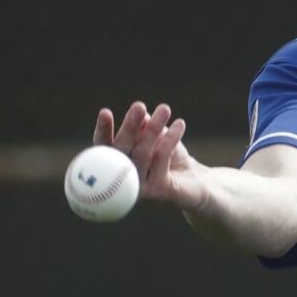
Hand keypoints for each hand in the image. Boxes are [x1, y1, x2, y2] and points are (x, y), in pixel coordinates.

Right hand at [95, 101, 209, 211]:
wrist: (193, 180)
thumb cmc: (168, 156)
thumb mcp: (157, 137)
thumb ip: (145, 128)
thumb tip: (141, 115)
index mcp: (115, 165)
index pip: (104, 147)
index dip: (103, 130)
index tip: (105, 112)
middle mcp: (122, 179)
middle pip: (122, 150)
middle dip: (129, 126)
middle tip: (138, 106)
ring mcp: (139, 188)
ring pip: (143, 154)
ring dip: (153, 128)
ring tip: (164, 109)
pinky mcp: (158, 190)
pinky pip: (162, 160)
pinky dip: (170, 139)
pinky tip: (180, 124)